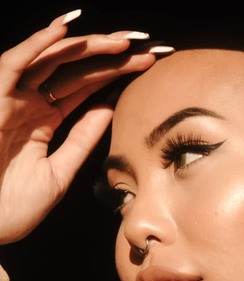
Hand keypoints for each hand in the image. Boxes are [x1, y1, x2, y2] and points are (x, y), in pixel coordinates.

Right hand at [0, 9, 168, 245]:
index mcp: (43, 119)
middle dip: (112, 57)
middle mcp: (27, 103)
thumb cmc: (13, 205)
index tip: (148, 67)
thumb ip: (82, 138)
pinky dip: (38, 45)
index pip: (85, 88)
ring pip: (51, 60)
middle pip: (75, 69)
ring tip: (122, 40)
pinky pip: (14, 64)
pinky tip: (66, 31)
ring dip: (87, 47)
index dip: (116, 74)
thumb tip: (108, 109)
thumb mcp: (60, 170)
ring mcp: (10, 99)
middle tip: (149, 49)